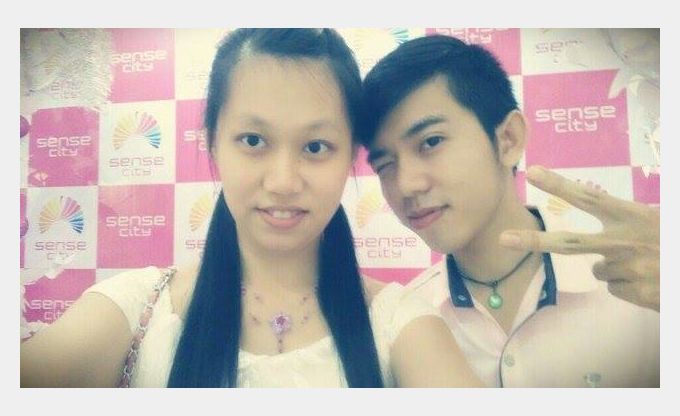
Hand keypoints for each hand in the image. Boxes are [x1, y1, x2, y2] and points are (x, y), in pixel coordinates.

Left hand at [499, 166, 658, 310]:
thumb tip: (599, 215)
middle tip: (504, 238)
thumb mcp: (657, 219)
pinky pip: (614, 287)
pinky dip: (627, 285)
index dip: (559, 184)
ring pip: (599, 270)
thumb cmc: (671, 239)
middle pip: (567, 243)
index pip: (588, 197)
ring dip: (614, 268)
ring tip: (644, 263)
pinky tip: (649, 280)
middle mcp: (622, 241)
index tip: (532, 172)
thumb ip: (628, 219)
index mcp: (632, 216)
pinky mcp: (632, 292)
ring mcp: (625, 269)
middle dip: (534, 240)